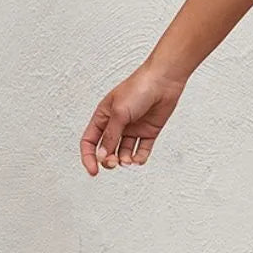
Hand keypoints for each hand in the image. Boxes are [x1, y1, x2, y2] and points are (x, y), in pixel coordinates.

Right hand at [79, 60, 186, 175]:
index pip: (89, 141)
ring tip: (128, 160)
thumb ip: (110, 136)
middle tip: (113, 163)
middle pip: (106, 150)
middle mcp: (116, 124)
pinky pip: (141, 149)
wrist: (164, 81)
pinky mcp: (148, 132)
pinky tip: (138, 159)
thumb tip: (101, 156)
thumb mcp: (119, 113)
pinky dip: (139, 158)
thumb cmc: (138, 89)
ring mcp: (132, 128)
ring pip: (124, 152)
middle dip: (108, 160)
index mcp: (103, 116)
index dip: (89, 157)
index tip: (93, 171)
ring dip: (124, 160)